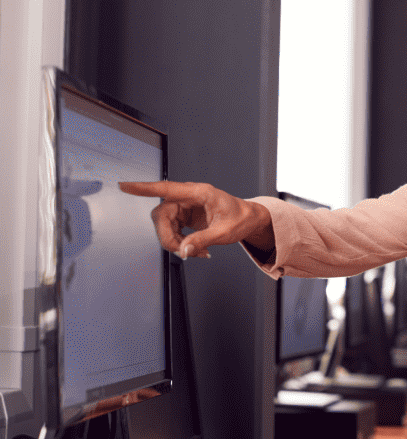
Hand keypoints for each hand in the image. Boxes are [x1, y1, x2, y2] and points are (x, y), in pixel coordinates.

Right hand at [119, 181, 272, 257]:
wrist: (249, 218)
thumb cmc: (241, 218)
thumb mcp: (225, 232)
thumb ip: (203, 240)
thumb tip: (183, 249)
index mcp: (199, 192)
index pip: (166, 189)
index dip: (143, 188)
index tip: (125, 186)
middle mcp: (189, 197)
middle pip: (161, 215)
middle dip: (168, 236)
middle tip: (182, 252)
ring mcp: (185, 206)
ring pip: (164, 224)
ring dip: (175, 241)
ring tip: (195, 251)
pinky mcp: (185, 216)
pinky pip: (172, 229)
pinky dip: (180, 242)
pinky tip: (195, 248)